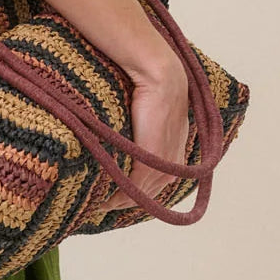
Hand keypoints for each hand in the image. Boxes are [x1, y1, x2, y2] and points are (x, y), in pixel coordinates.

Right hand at [101, 57, 189, 213]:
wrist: (160, 74)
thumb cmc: (153, 83)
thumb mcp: (152, 106)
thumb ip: (148, 122)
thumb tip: (133, 119)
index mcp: (177, 146)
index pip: (162, 179)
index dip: (142, 190)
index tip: (123, 195)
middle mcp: (175, 157)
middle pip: (152, 191)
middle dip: (130, 200)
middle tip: (107, 205)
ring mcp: (164, 160)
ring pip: (143, 191)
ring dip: (121, 201)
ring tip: (102, 204)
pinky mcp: (152, 159)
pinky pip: (135, 186)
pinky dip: (120, 196)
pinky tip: (106, 199)